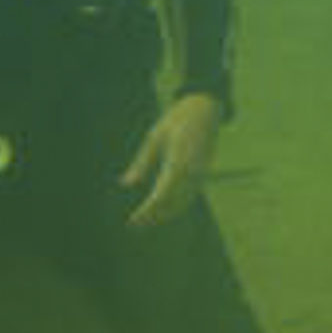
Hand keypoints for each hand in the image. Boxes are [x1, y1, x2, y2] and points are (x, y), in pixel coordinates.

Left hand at [121, 92, 222, 227]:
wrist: (205, 107)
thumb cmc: (176, 119)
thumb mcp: (154, 137)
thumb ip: (141, 163)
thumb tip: (126, 184)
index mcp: (177, 161)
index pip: (161, 195)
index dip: (147, 211)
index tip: (134, 220)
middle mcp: (191, 171)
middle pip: (173, 204)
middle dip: (154, 217)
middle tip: (135, 224)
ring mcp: (200, 172)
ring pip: (183, 202)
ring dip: (166, 214)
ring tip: (147, 220)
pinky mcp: (204, 172)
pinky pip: (190, 195)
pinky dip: (178, 205)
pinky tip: (165, 208)